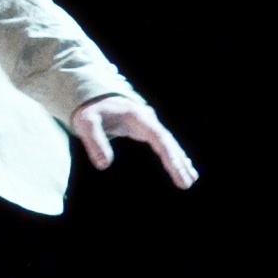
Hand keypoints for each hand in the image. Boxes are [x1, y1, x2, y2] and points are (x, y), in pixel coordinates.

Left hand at [71, 93, 198, 188]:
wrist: (94, 95)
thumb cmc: (90, 109)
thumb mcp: (86, 123)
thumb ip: (95, 141)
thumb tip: (104, 165)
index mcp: (137, 117)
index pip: (159, 138)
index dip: (169, 154)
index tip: (178, 169)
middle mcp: (148, 119)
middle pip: (169, 142)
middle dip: (179, 162)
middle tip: (188, 181)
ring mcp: (149, 124)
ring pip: (170, 143)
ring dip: (181, 160)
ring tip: (192, 178)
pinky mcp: (146, 129)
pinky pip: (164, 143)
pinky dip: (174, 155)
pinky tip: (183, 166)